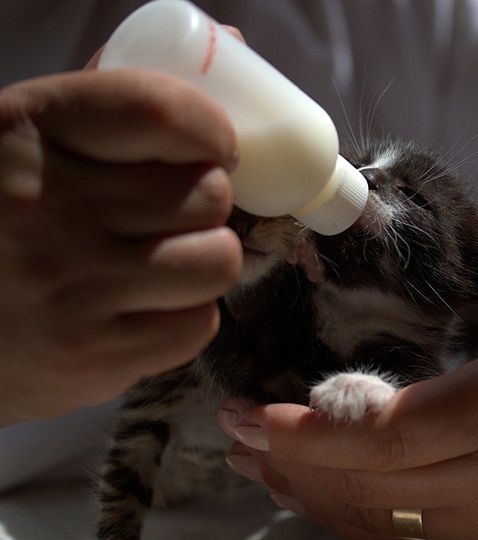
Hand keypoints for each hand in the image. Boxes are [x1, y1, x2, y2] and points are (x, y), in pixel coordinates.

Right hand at [0, 68, 240, 425]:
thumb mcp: (24, 142)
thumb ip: (114, 97)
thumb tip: (232, 45)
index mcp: (26, 130)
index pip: (160, 110)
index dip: (212, 130)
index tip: (216, 148)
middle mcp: (48, 206)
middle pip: (208, 193)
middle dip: (203, 205)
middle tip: (169, 216)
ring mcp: (72, 288)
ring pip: (218, 260)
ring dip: (202, 259)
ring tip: (159, 262)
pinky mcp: (93, 357)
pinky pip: (199, 324)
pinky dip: (183, 316)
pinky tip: (142, 308)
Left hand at [218, 141, 477, 537]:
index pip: (396, 431)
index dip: (316, 429)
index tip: (253, 413)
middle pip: (382, 484)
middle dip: (299, 461)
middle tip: (236, 432)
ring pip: (400, 523)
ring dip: (325, 495)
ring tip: (267, 463)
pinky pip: (434, 538)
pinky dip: (374, 519)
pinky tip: (337, 496)